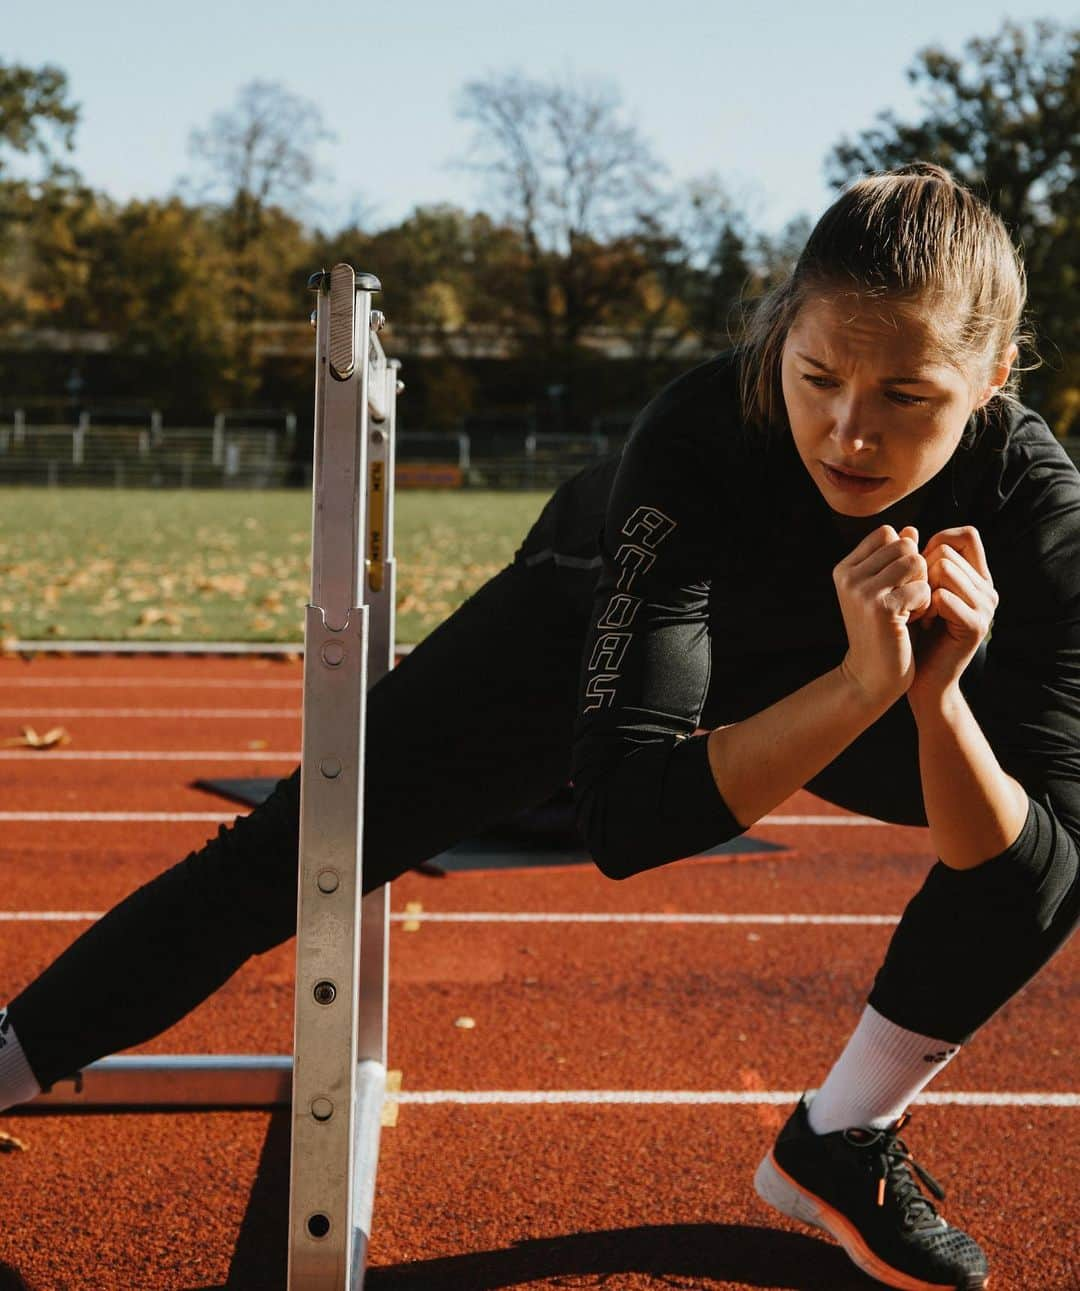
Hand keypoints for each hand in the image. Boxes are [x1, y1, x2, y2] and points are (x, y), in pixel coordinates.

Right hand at [833, 524, 930, 706]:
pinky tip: (911, 622)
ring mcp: (862, 591)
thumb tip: (910, 529)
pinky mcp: (882, 608)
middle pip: (904, 545)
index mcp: (844, 569)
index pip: (887, 534)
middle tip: (907, 598)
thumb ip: (895, 559)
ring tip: (909, 609)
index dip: (903, 555)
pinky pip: (923, 588)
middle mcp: (848, 576)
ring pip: (915, 562)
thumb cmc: (883, 631)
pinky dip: (925, 605)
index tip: (897, 584)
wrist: (871, 676)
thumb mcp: (886, 590)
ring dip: (922, 586)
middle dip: (916, 570)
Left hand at [909, 526, 997, 703]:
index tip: (918, 569)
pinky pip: (944, 596)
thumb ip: (916, 560)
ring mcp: (986, 607)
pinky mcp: (976, 625)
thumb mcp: (913, 589)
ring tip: (917, 611)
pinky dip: (924, 606)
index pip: (965, 535)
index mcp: (977, 576)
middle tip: (915, 599)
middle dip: (922, 571)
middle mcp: (988, 588)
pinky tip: (920, 623)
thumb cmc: (911, 631)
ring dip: (921, 588)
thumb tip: (906, 528)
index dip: (936, 543)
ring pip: (945, 569)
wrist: (917, 676)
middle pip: (948, 551)